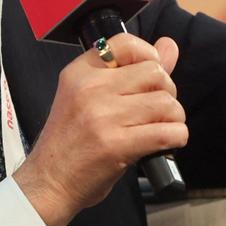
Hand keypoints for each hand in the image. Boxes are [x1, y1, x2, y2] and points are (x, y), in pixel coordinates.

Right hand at [12, 33, 185, 225]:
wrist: (49, 182)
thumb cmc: (70, 141)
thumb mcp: (90, 97)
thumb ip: (132, 70)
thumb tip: (169, 46)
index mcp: (80, 72)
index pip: (127, 43)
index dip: (150, 55)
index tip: (151, 75)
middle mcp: (90, 89)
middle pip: (154, 73)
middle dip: (166, 91)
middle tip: (156, 108)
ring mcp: (103, 117)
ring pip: (166, 102)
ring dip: (173, 117)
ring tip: (161, 127)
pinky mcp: (116, 145)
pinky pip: (168, 132)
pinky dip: (176, 137)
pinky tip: (165, 143)